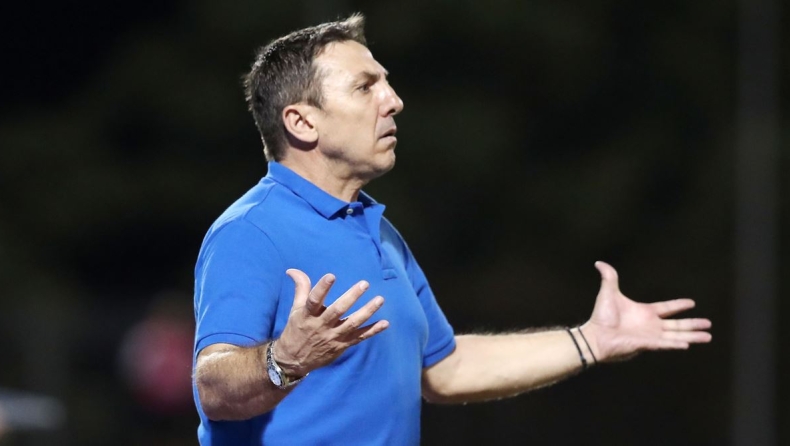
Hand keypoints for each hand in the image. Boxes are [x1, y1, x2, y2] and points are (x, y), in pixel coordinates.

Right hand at [273, 269, 389, 375]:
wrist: (294, 360)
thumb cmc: (296, 329)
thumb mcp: (296, 309)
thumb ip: (301, 288)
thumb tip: (292, 270)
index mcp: (308, 315)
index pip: (314, 300)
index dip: (322, 288)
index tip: (331, 276)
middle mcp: (321, 325)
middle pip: (337, 310)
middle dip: (351, 297)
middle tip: (364, 283)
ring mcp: (333, 336)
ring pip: (352, 323)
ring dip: (367, 312)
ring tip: (380, 300)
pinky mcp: (342, 345)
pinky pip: (359, 338)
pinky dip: (373, 331)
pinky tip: (385, 323)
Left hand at [582, 261, 711, 362]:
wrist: (595, 335)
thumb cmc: (601, 317)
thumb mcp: (608, 293)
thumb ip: (609, 278)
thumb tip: (599, 262)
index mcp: (645, 312)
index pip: (666, 308)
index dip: (678, 305)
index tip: (692, 303)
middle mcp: (651, 325)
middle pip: (677, 324)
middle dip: (693, 324)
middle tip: (708, 324)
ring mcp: (650, 336)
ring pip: (677, 336)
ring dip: (692, 336)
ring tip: (708, 336)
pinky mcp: (647, 344)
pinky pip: (665, 344)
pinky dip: (676, 344)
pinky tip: (688, 344)